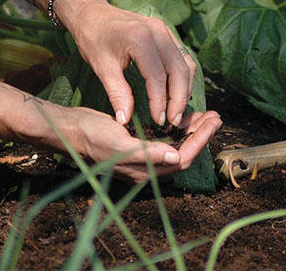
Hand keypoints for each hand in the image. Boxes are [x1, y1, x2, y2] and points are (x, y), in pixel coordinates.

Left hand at [63, 0, 196, 127]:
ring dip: (184, 89)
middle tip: (173, 122)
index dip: (160, 102)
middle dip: (179, 99)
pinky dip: (182, 77)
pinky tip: (176, 93)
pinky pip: (182, 57)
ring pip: (186, 64)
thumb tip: (125, 121)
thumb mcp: (102, 68)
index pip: (158, 76)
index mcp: (140, 38)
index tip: (159, 121)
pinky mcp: (167, 33)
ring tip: (176, 111)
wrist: (92, 13)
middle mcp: (158, 32)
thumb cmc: (93, 39)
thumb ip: (117, 94)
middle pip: (179, 70)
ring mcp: (165, 30)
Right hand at [67, 106, 221, 182]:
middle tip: (216, 115)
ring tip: (206, 115)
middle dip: (203, 136)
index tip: (214, 121)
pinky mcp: (139, 150)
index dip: (201, 141)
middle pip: (185, 155)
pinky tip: (184, 119)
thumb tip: (174, 156)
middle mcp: (147, 170)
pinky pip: (167, 144)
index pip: (183, 158)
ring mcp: (143, 161)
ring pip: (178, 149)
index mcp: (144, 170)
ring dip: (193, 133)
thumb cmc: (91, 135)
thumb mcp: (118, 142)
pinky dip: (179, 132)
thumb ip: (146, 153)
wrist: (69, 130)